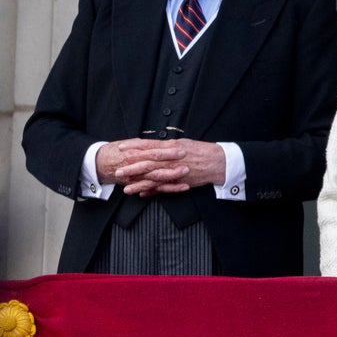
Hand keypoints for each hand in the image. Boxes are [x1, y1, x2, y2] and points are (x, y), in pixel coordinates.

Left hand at [96, 138, 225, 196]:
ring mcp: (176, 170)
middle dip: (131, 166)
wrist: (218, 162)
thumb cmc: (202, 151)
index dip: (134, 147)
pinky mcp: (180, 181)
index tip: (121, 148)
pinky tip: (142, 194)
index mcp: (172, 146)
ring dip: (139, 182)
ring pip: (154, 177)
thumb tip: (154, 146)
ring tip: (125, 187)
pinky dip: (152, 191)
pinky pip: (164, 187)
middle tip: (117, 169)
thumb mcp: (185, 143)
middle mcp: (172, 158)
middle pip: (148, 162)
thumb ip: (168, 146)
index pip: (149, 145)